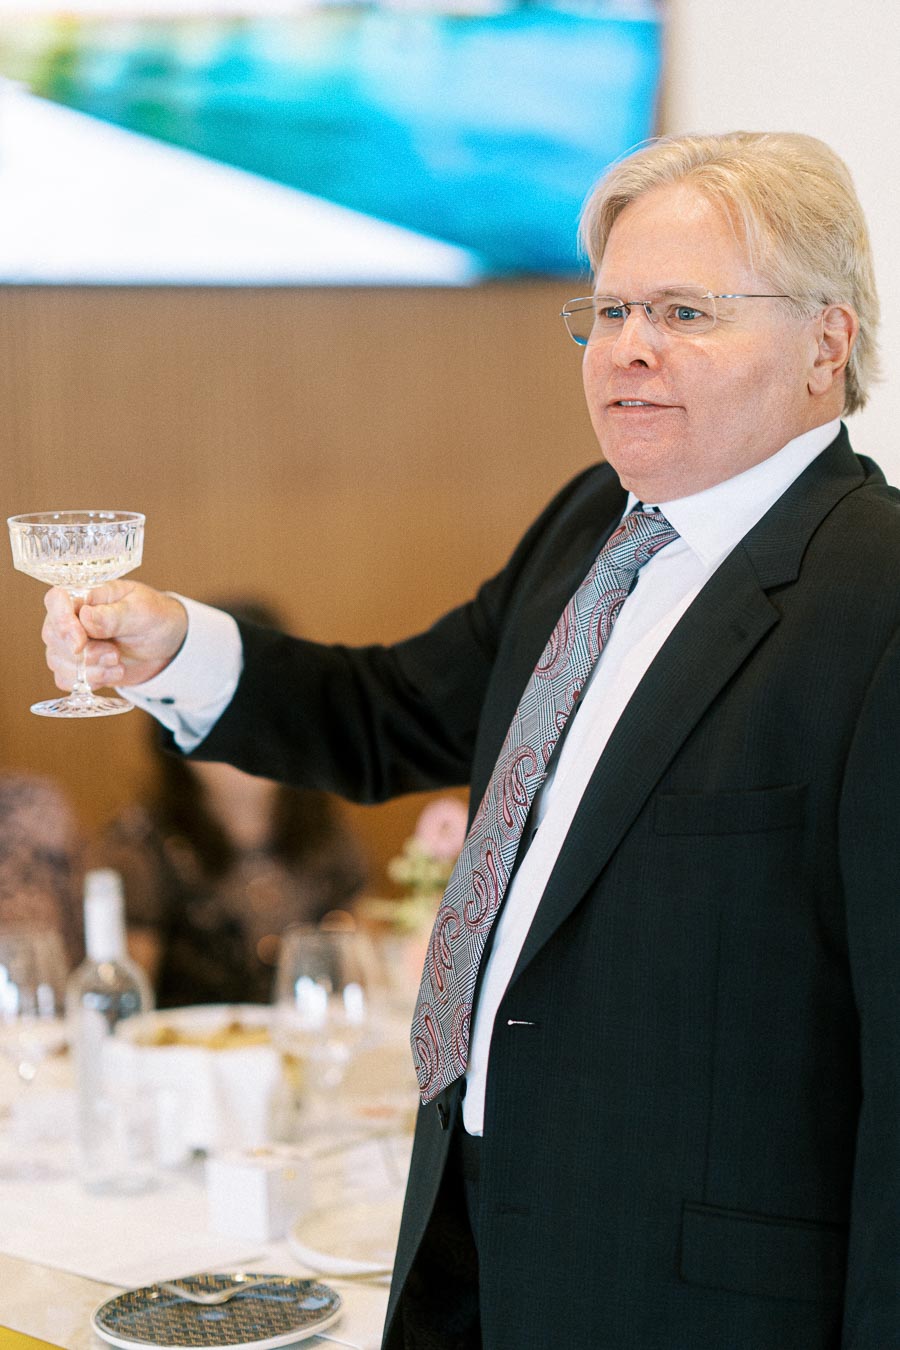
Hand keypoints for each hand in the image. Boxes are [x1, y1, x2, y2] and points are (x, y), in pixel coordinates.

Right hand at [42, 582, 187, 689]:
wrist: (169, 644)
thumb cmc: (155, 617)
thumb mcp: (142, 612)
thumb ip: (113, 616)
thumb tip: (84, 617)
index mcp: (87, 595)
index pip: (56, 601)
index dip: (62, 622)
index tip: (80, 644)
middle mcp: (73, 618)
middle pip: (53, 635)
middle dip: (84, 653)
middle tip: (115, 655)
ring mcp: (72, 643)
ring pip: (57, 661)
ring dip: (90, 669)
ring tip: (118, 662)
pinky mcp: (78, 666)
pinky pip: (66, 679)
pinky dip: (90, 681)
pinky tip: (113, 673)